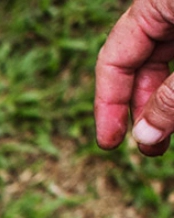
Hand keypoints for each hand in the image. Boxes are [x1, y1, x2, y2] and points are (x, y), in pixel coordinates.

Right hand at [96, 0, 173, 153]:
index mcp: (156, 3)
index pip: (114, 58)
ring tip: (165, 135)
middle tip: (149, 146)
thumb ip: (172, 96)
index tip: (110, 143)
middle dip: (143, 107)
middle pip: (141, 62)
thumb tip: (146, 136)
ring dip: (164, 100)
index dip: (108, 104)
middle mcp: (167, 7)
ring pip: (167, 61)